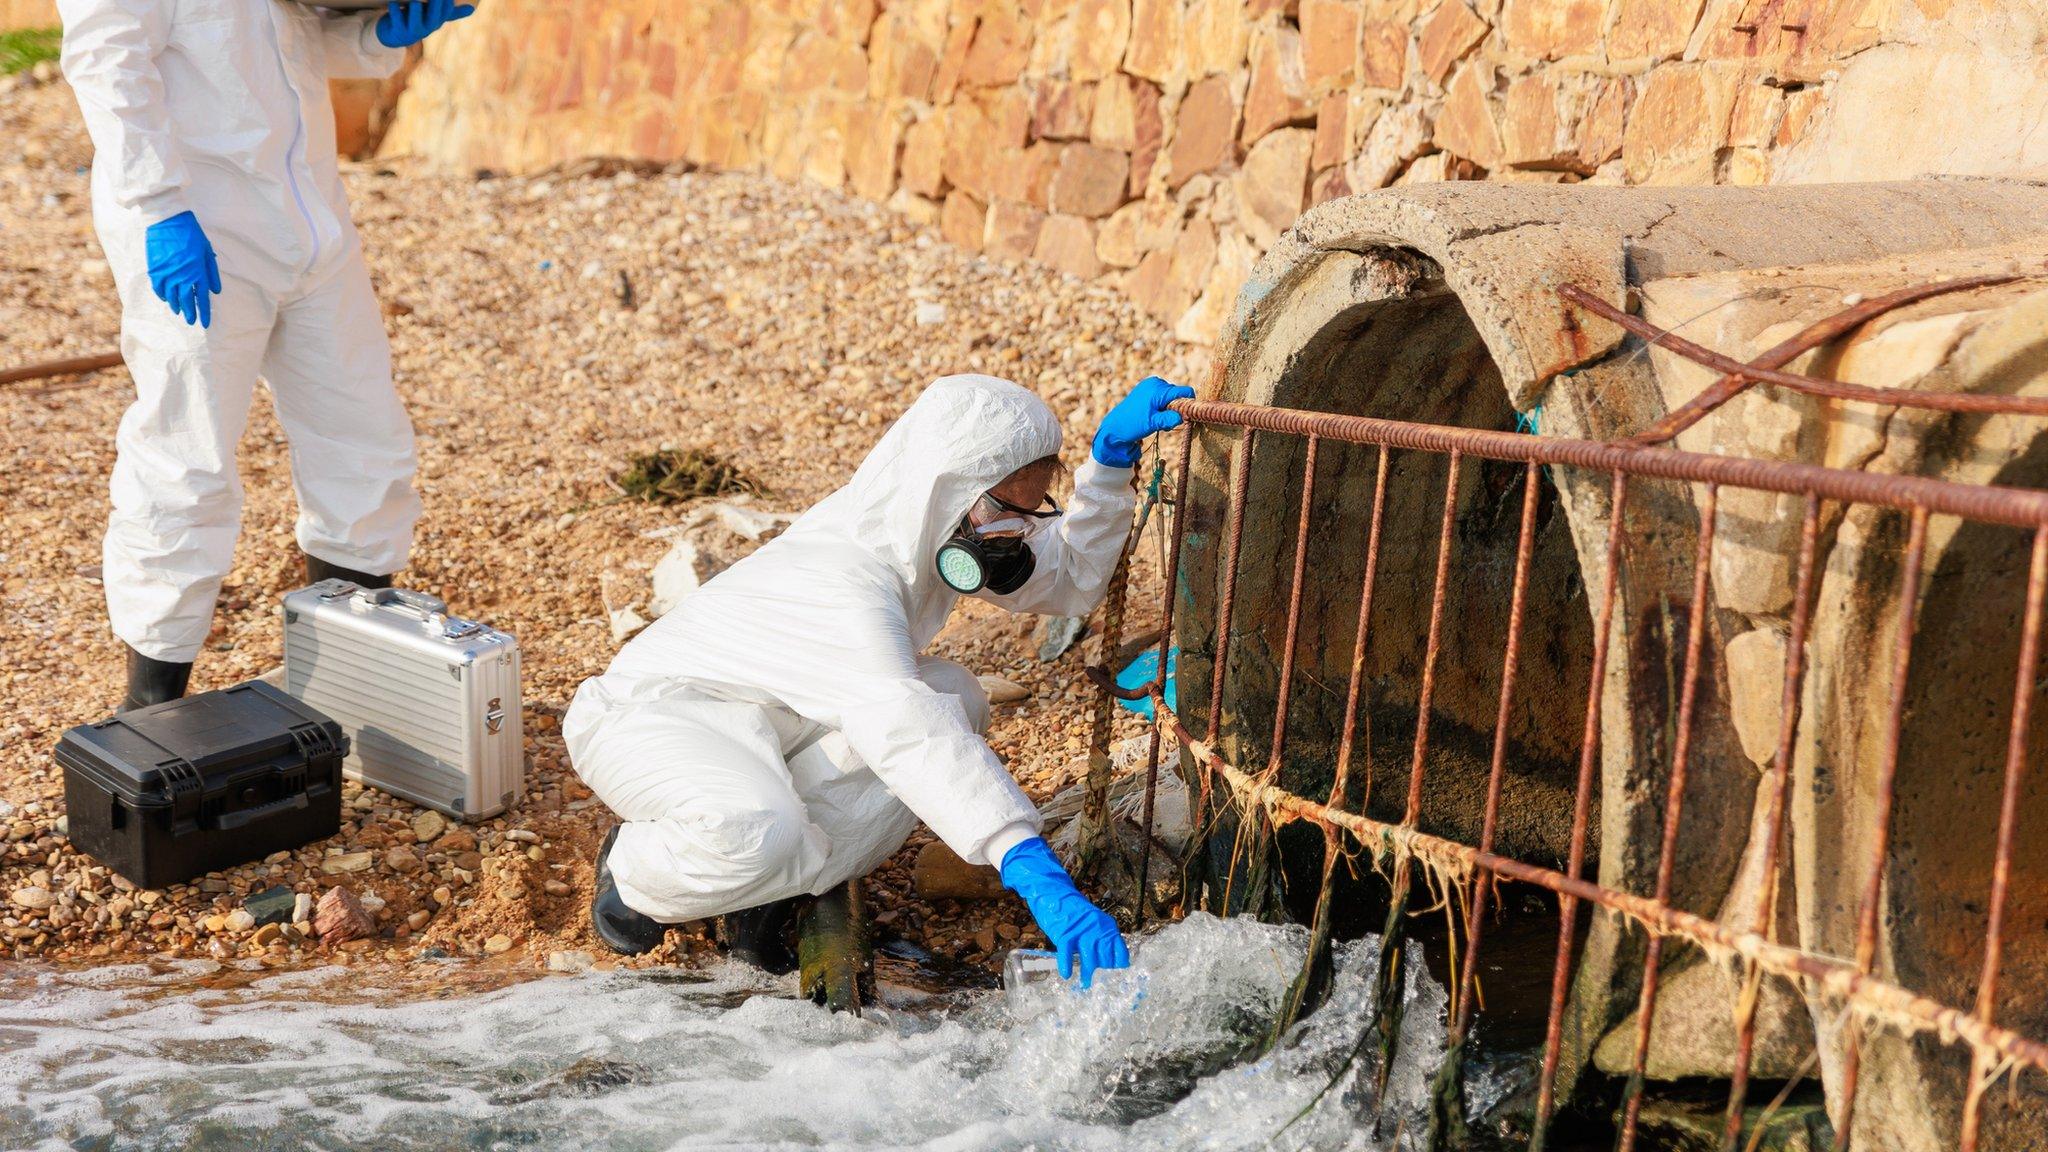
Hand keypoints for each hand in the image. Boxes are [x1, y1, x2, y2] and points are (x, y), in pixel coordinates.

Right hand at [144, 211, 220, 328]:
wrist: (167, 220)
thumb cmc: (191, 233)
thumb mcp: (206, 251)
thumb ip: (211, 272)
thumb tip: (215, 291)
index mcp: (197, 271)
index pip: (202, 298)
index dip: (203, 312)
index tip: (205, 323)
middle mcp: (182, 275)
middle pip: (185, 300)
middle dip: (189, 313)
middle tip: (191, 321)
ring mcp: (167, 273)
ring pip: (171, 296)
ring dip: (176, 306)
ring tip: (179, 312)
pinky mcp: (155, 269)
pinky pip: (158, 287)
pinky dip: (162, 295)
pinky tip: (166, 299)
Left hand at [376, 0, 474, 48]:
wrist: (394, 35)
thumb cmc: (415, 20)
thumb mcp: (432, 15)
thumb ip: (450, 12)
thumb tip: (472, 9)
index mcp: (435, 21)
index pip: (446, 12)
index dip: (446, 4)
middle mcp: (426, 28)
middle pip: (434, 19)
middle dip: (435, 7)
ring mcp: (412, 32)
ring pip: (416, 24)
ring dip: (416, 12)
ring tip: (415, 3)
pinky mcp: (397, 32)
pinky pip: (396, 22)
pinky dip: (394, 12)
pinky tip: (393, 4)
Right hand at [999, 837, 1129, 987]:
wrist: (1055, 893)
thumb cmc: (1073, 911)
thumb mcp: (1093, 922)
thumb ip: (1100, 938)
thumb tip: (1105, 960)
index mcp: (1107, 925)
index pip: (1120, 951)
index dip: (1117, 965)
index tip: (1114, 975)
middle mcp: (1098, 929)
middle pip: (1105, 957)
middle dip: (1103, 971)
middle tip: (1099, 981)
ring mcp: (1081, 931)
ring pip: (1089, 958)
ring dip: (1088, 974)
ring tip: (1086, 984)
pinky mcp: (1064, 933)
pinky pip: (1067, 953)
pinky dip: (1067, 965)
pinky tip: (1067, 975)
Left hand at [1092, 375, 1194, 468]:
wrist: (1115, 427)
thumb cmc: (1133, 425)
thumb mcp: (1153, 423)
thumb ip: (1169, 419)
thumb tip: (1184, 416)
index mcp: (1157, 389)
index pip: (1184, 392)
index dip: (1187, 404)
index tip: (1184, 418)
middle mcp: (1155, 382)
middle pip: (1177, 395)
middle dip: (1175, 409)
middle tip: (1164, 423)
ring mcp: (1150, 384)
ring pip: (1170, 396)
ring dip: (1168, 409)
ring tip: (1156, 419)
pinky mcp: (1147, 388)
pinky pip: (1162, 396)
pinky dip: (1162, 406)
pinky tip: (1153, 414)